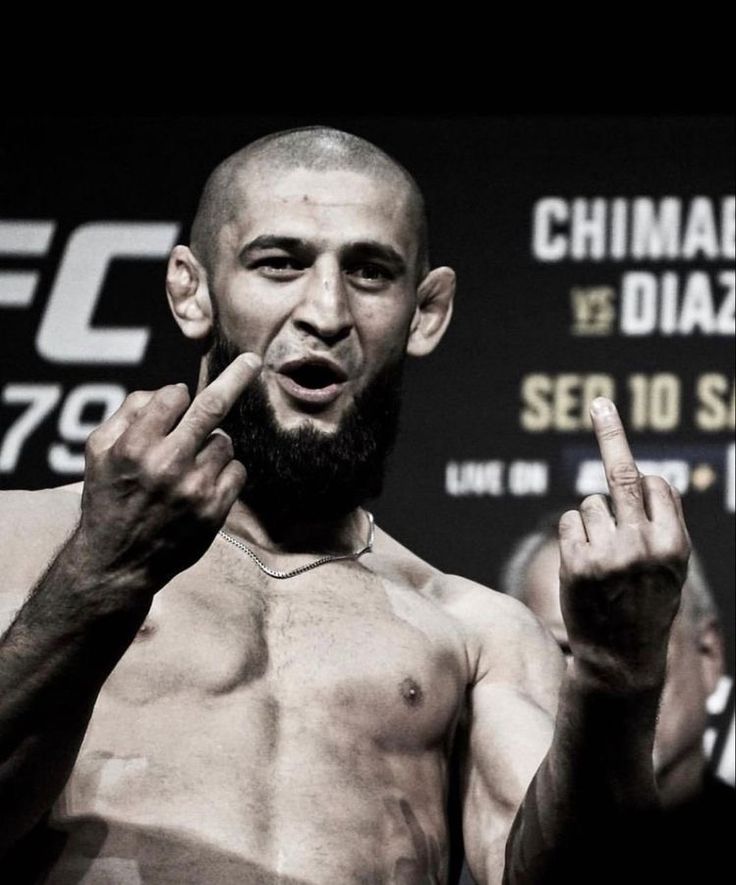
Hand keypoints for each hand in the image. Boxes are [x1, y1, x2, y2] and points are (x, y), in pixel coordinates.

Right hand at [74, 352, 260, 595]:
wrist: (118, 563)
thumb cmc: (109, 498)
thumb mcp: (98, 451)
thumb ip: (129, 413)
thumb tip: (169, 392)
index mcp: (134, 445)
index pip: (174, 396)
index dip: (175, 398)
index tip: (176, 403)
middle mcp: (166, 464)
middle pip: (212, 407)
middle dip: (236, 377)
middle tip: (254, 360)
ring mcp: (194, 488)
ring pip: (224, 441)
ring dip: (211, 446)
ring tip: (187, 470)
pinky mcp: (214, 509)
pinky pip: (237, 470)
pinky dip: (225, 471)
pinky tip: (202, 486)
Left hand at [559, 397, 689, 694]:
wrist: (620, 660)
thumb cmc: (646, 606)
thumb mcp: (669, 568)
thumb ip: (659, 525)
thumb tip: (637, 478)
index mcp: (675, 544)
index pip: (655, 485)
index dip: (643, 485)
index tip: (623, 440)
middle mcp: (645, 545)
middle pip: (623, 475)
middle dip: (611, 433)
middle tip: (600, 403)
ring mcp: (609, 553)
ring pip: (590, 504)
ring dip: (592, 523)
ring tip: (603, 562)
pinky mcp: (577, 562)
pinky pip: (569, 522)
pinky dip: (573, 535)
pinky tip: (583, 565)